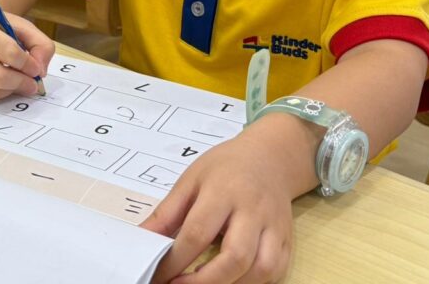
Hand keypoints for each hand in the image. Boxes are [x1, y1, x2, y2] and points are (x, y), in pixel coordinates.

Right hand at [0, 13, 54, 99]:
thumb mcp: (21, 26)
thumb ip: (40, 44)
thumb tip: (41, 71)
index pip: (8, 52)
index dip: (27, 64)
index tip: (37, 69)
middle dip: (20, 83)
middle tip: (33, 85)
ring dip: (11, 90)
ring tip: (19, 82)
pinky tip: (3, 83)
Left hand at [141, 128, 298, 283]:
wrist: (269, 157)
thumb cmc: (225, 168)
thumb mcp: (191, 179)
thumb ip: (166, 212)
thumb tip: (141, 237)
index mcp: (223, 191)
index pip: (198, 232)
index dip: (176, 260)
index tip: (159, 275)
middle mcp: (252, 211)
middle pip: (235, 256)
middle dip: (205, 281)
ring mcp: (274, 227)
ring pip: (261, 269)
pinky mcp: (287, 241)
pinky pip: (276, 272)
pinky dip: (254, 283)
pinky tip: (232, 281)